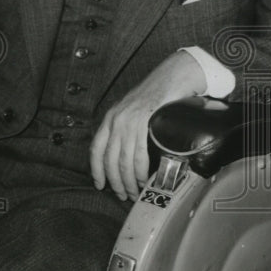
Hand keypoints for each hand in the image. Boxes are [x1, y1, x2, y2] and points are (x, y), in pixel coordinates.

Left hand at [90, 51, 205, 200]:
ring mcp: (129, 120)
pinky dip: (141, 171)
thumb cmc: (159, 93)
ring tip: (135, 192)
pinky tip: (144, 180)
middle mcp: (116, 119)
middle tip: (123, 195)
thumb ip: (128, 128)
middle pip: (109, 159)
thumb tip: (129, 153)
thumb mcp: (135, 110)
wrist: (174, 75)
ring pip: (123, 160)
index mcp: (111, 117)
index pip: (96, 149)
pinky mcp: (143, 122)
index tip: (100, 185)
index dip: (96, 170)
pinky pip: (138, 154)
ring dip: (129, 181)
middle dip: (116, 181)